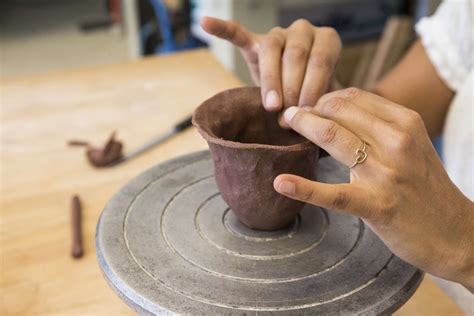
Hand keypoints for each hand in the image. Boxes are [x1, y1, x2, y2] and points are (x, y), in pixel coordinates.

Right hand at [201, 17, 341, 116]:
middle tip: (287, 114)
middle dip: (291, 87)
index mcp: (327, 40)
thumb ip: (314, 104)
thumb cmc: (314, 95)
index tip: (305, 110)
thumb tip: (299, 120)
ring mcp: (279, 34)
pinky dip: (222, 28)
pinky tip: (206, 22)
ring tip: (271, 106)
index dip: (313, 86)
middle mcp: (304, 31)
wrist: (301, 91)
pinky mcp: (255, 41)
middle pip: (296, 54)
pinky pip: (238, 33)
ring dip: (271, 80)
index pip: (320, 59)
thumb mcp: (322, 98)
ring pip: (272, 49)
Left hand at [274, 87, 473, 289]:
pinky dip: (304, 188)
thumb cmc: (423, 186)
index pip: (353, 96)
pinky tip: (280, 183)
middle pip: (339, 111)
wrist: (453, 233)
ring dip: (303, 126)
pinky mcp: (377, 205)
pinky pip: (334, 194)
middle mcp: (397, 141)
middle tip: (288, 116)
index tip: (306, 105)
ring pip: (334, 138)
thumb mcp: (410, 144)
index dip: (322, 98)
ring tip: (285, 125)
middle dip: (308, 109)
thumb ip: (378, 125)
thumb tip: (336, 108)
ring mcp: (387, 173)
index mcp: (405, 122)